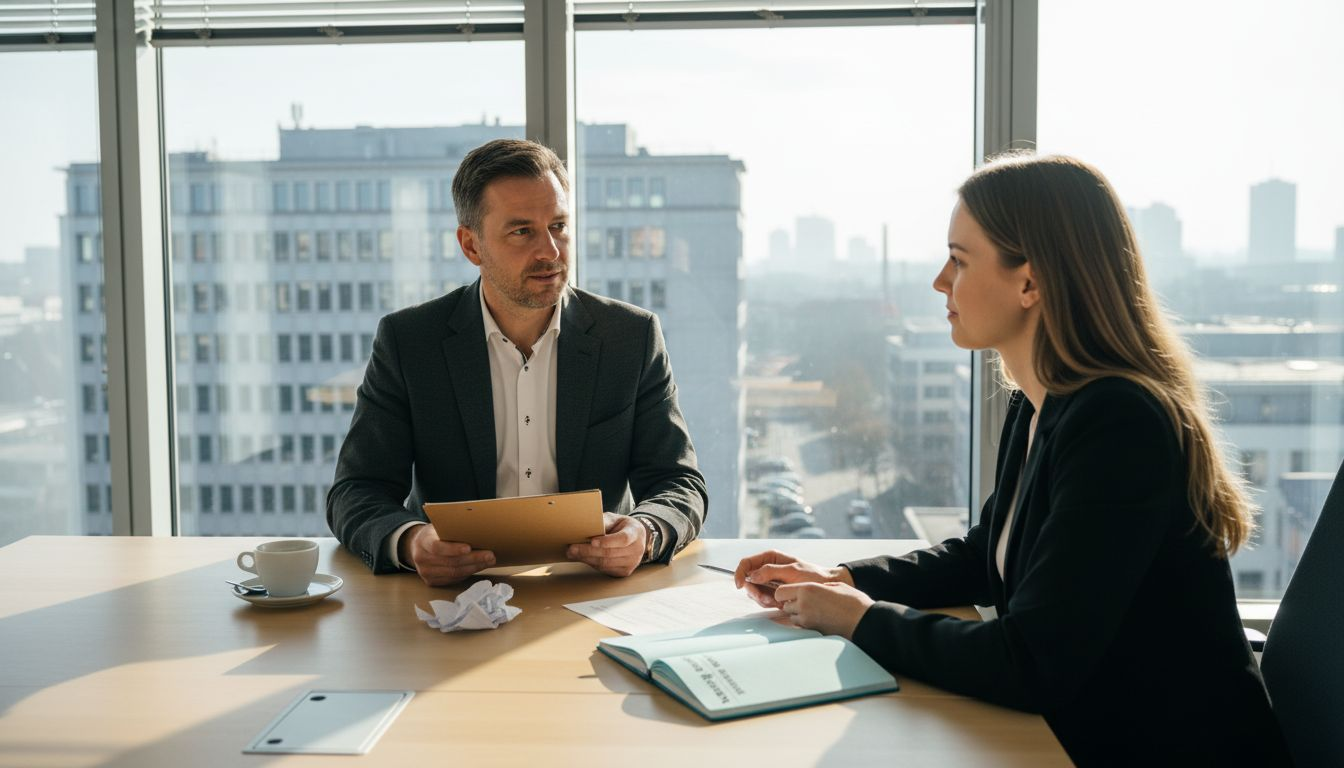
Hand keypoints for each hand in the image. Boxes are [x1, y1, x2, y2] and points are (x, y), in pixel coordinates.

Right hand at [402, 523, 495, 585]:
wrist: (417, 546)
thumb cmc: (434, 534)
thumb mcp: (439, 526)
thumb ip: (452, 529)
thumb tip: (477, 530)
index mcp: (423, 541)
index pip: (437, 547)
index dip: (453, 549)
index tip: (469, 548)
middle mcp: (421, 559)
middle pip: (450, 562)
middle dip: (473, 559)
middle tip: (490, 555)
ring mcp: (425, 572)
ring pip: (454, 573)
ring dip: (474, 568)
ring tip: (488, 561)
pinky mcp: (431, 582)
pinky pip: (453, 579)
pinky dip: (467, 573)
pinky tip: (478, 567)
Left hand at [567, 512, 645, 576]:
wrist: (636, 537)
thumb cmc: (622, 526)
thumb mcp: (615, 519)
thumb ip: (604, 522)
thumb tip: (586, 526)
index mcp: (635, 533)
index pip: (623, 539)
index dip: (607, 541)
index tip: (592, 541)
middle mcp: (636, 549)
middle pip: (610, 553)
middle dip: (589, 551)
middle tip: (572, 548)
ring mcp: (632, 562)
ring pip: (606, 564)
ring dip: (587, 559)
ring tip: (573, 554)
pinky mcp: (625, 571)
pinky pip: (606, 570)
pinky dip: (592, 564)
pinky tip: (583, 558)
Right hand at [733, 549, 852, 608]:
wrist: (825, 586)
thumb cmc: (812, 575)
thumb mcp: (793, 571)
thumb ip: (771, 572)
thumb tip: (752, 575)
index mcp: (770, 557)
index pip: (746, 563)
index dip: (739, 573)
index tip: (739, 585)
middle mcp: (766, 568)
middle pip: (747, 580)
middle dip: (755, 592)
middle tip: (768, 599)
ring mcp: (769, 581)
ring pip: (754, 592)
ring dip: (763, 599)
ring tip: (779, 601)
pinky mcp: (773, 592)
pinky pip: (762, 599)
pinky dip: (769, 603)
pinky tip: (781, 603)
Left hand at [773, 582, 873, 639]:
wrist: (863, 620)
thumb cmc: (852, 601)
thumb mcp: (833, 585)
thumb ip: (816, 586)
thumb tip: (809, 589)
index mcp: (807, 589)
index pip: (780, 592)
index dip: (784, 593)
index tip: (790, 594)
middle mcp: (803, 604)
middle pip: (784, 606)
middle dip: (791, 604)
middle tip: (804, 602)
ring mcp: (807, 619)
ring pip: (792, 618)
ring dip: (797, 615)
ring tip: (813, 611)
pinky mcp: (812, 631)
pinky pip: (800, 627)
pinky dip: (804, 623)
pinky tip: (817, 619)